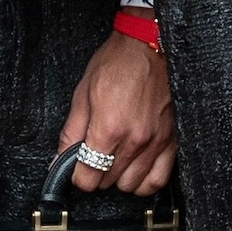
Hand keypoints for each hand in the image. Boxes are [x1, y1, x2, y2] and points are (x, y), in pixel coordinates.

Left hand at [61, 24, 175, 194]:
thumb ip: (71, 132)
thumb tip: (59, 160)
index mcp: (108, 128)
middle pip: (108, 183)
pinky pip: (159, 179)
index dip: (77, 176)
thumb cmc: (117, 63)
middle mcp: (134, 140)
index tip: (76, 167)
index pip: (87, 177)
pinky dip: (145, 182)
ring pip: (133, 186)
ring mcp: (155, 142)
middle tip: (93, 157)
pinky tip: (136, 169)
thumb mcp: (83, 93)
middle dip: (96, 174)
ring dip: (119, 178)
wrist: (149, 44)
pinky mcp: (172, 140)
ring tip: (113, 162)